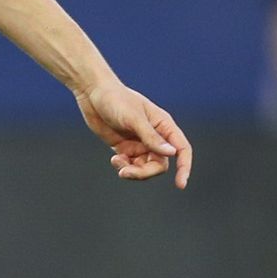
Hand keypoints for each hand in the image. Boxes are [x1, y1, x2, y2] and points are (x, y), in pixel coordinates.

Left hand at [75, 81, 192, 188]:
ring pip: (145, 168)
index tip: (180, 184)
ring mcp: (139, 143)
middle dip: (145, 172)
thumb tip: (172, 153)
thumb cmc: (115, 99)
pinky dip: (124, 167)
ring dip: (133, 171)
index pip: (181, 149)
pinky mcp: (125, 148)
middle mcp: (154, 136)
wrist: (92, 93)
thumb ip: (151, 137)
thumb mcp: (133, 118)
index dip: (184, 167)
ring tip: (117, 163)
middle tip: (127, 172)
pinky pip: (131, 166)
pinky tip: (114, 160)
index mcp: (163, 125)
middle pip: (160, 164)